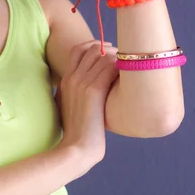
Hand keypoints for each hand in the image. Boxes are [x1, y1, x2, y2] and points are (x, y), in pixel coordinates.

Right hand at [55, 40, 118, 171]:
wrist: (76, 149)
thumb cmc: (78, 133)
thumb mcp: (71, 108)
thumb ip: (77, 94)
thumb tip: (92, 87)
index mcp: (65, 81)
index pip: (78, 49)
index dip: (95, 45)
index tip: (108, 51)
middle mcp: (72, 78)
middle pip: (91, 49)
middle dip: (110, 49)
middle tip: (124, 59)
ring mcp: (81, 83)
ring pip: (102, 56)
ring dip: (118, 58)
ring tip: (129, 67)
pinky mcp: (93, 91)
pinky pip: (109, 67)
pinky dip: (121, 67)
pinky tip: (129, 76)